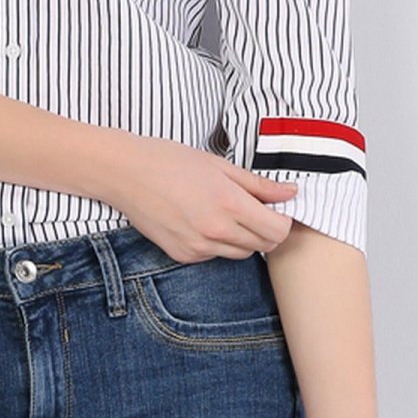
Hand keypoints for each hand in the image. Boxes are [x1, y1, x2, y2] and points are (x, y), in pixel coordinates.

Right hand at [101, 133, 301, 260]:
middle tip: (252, 210)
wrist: (126, 174)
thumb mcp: (220, 166)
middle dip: (265, 230)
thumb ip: (259, 185)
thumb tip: (291, 192)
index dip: (282, 220)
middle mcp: (217, 231)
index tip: (275, 209)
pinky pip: (215, 256)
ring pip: (241, 254)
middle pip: (264, 246)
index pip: (278, 230)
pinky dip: (217, 243)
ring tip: (224, 213)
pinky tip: (201, 221)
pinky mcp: (184, 255)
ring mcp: (199, 247)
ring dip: (242, 238)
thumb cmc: (171, 162)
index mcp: (230, 203)